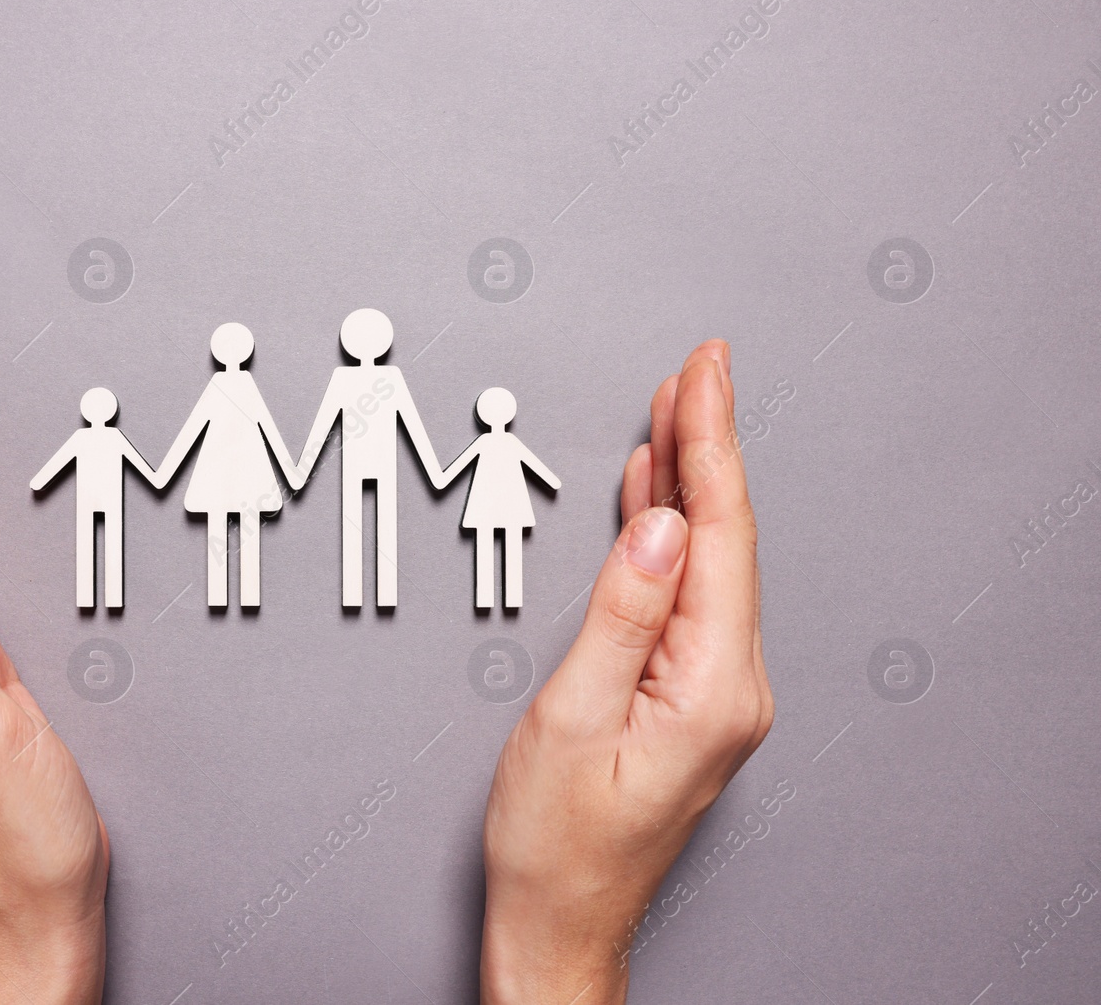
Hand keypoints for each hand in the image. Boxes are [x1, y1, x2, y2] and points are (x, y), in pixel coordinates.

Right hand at [478, 340, 769, 1004]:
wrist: (559, 918)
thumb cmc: (556, 841)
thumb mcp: (570, 717)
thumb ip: (621, 613)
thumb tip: (662, 524)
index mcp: (712, 688)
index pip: (719, 537)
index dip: (710, 445)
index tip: (703, 376)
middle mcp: (732, 688)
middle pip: (725, 539)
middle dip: (708, 445)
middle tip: (696, 369)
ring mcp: (716, 694)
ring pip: (709, 561)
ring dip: (691, 481)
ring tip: (676, 411)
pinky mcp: (691, 697)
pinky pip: (688, 595)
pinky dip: (671, 535)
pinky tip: (658, 497)